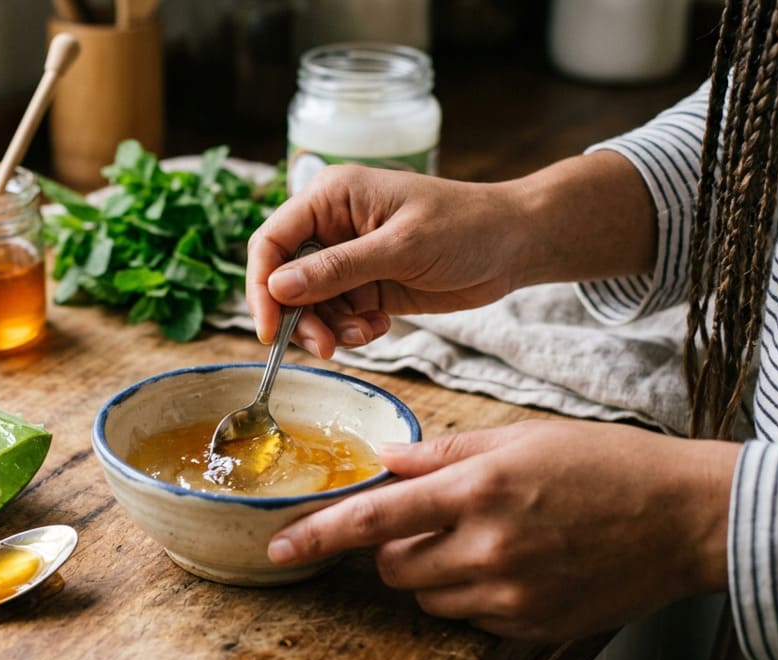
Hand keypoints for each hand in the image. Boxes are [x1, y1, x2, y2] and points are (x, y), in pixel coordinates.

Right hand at [246, 164, 530, 357]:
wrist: (515, 244)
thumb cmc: (466, 227)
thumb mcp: (401, 247)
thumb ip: (338, 268)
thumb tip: (279, 287)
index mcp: (331, 197)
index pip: (272, 241)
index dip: (262, 286)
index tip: (270, 330)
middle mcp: (331, 226)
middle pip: (284, 279)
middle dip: (301, 316)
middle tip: (325, 345)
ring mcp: (348, 258)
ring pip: (310, 304)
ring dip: (330, 327)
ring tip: (365, 332)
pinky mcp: (365, 285)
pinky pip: (337, 315)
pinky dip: (351, 330)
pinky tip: (380, 326)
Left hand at [267, 420, 737, 640]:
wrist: (685, 518)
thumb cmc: (606, 465)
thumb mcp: (521, 437)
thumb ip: (445, 452)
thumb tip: (387, 459)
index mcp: (479, 489)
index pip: (375, 518)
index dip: (318, 534)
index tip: (280, 545)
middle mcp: (488, 547)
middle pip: (392, 566)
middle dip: (393, 545)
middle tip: (430, 520)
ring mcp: (511, 593)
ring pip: (426, 596)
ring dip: (431, 570)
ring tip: (481, 539)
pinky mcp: (532, 624)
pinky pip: (469, 617)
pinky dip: (471, 594)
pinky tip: (512, 563)